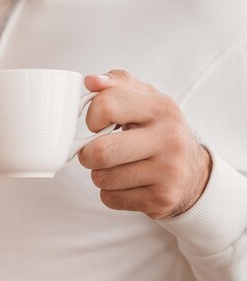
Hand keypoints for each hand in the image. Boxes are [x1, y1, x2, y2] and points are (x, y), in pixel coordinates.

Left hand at [78, 70, 211, 219]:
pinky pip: (110, 199)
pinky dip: (111, 193)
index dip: (91, 117)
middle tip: (96, 151)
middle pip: (100, 151)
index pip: (105, 106)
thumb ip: (115, 84)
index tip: (97, 125)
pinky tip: (128, 184)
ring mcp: (168, 172)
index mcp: (162, 107)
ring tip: (118, 166)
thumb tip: (91, 81)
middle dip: (87, 154)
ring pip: (101, 178)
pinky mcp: (161, 199)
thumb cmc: (158, 131)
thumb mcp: (143, 99)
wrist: (193, 171)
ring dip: (100, 174)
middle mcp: (169, 139)